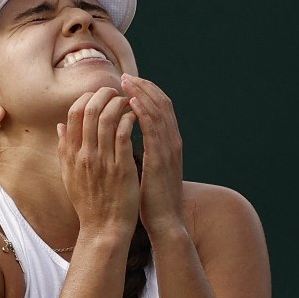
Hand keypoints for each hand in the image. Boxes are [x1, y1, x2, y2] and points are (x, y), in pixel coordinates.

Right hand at [57, 86, 139, 232]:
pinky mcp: (121, 167)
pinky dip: (129, 119)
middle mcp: (84, 155)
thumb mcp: (69, 176)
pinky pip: (123, 134)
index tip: (99, 95)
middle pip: (90, 111)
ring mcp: (102, 160)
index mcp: (71, 155)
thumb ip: (64, 149)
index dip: (87, 98)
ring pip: (107, 118)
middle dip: (104, 94)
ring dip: (119, 104)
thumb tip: (60, 125)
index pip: (74, 114)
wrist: (104, 228)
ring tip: (128, 101)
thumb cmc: (90, 202)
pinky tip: (135, 116)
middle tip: (116, 91)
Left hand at [120, 74, 185, 236]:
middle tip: (126, 76)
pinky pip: (154, 129)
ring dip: (142, 94)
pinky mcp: (161, 159)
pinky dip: (144, 112)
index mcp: (170, 144)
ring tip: (126, 82)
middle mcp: (173, 142)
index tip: (129, 83)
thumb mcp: (148, 170)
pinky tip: (132, 102)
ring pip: (159, 112)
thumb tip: (125, 139)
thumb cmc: (152, 199)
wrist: (165, 222)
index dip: (147, 93)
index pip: (161, 109)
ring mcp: (169, 150)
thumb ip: (142, 151)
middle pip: (162, 104)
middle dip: (144, 87)